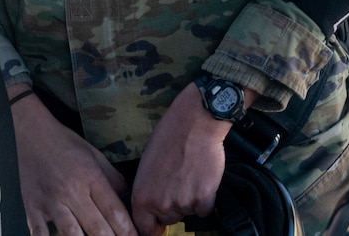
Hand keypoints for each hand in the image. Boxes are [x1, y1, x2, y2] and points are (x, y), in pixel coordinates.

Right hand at [11, 85, 137, 235]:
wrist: (29, 134)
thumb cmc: (64, 143)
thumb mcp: (94, 154)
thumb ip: (111, 177)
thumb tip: (126, 195)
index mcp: (91, 177)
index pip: (114, 211)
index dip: (127, 230)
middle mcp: (72, 192)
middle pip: (97, 227)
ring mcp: (51, 202)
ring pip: (72, 235)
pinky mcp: (31, 208)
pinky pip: (39, 234)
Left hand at [130, 81, 233, 234]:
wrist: (194, 124)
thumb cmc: (168, 138)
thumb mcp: (146, 167)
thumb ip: (148, 191)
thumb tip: (152, 208)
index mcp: (142, 198)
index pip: (145, 229)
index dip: (153, 227)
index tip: (159, 224)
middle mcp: (161, 205)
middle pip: (169, 219)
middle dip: (174, 206)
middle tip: (179, 182)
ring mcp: (183, 203)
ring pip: (188, 213)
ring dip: (191, 200)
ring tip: (191, 174)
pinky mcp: (204, 197)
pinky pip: (205, 209)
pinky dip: (206, 198)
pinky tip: (203, 178)